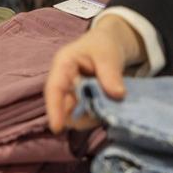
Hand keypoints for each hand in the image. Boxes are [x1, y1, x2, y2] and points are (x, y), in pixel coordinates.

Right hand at [44, 15, 146, 133]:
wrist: (109, 44)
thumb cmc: (104, 45)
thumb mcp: (108, 54)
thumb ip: (110, 73)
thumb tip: (118, 95)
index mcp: (63, 65)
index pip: (54, 89)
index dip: (54, 109)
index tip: (57, 128)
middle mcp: (63, 83)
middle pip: (63, 107)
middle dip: (80, 116)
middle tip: (102, 113)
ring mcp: (72, 94)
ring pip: (74, 115)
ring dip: (90, 118)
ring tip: (109, 109)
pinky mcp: (82, 102)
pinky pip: (86, 115)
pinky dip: (96, 117)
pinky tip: (109, 111)